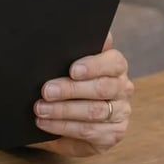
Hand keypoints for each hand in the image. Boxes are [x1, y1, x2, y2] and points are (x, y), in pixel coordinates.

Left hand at [33, 31, 132, 156]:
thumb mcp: (67, 66)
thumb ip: (74, 49)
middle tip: (46, 91)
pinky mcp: (113, 134)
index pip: (113, 62)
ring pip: (95, 111)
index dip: (94, 65)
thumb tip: (72, 28)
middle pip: (102, 88)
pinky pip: (89, 131)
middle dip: (71, 89)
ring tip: (40, 109)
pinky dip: (64, 127)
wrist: (66, 118)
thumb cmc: (68, 85)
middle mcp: (122, 88)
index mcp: (115, 67)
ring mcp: (121, 113)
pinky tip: (46, 124)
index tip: (72, 70)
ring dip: (63, 111)